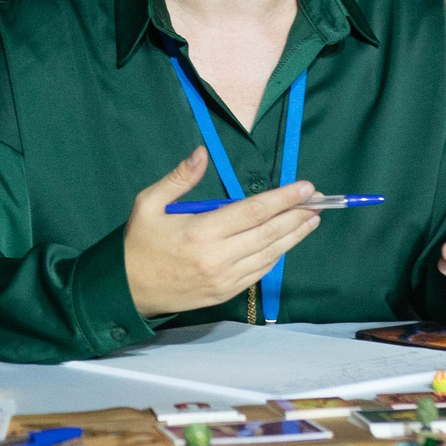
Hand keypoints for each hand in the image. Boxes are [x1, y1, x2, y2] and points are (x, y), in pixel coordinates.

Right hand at [122, 148, 319, 315]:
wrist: (127, 290)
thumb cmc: (138, 243)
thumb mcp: (148, 203)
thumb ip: (179, 178)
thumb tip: (202, 152)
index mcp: (201, 232)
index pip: (253, 211)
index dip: (283, 198)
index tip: (306, 188)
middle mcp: (217, 257)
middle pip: (269, 233)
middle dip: (297, 215)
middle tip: (319, 201)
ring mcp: (224, 279)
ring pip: (270, 254)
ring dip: (294, 236)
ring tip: (312, 219)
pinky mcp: (225, 293)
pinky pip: (259, 272)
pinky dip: (276, 255)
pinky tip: (286, 242)